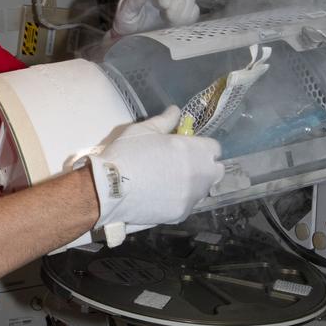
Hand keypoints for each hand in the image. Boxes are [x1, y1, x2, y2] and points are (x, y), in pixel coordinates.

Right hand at [75, 106, 223, 246]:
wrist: (110, 188)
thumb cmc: (128, 154)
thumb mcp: (145, 130)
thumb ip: (166, 121)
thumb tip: (176, 111)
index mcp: (195, 151)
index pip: (215, 149)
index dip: (202, 148)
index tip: (189, 149)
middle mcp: (200, 175)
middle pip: (215, 172)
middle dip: (204, 168)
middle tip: (184, 167)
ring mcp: (192, 197)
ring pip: (202, 191)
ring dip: (193, 186)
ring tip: (170, 184)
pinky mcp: (181, 214)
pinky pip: (186, 206)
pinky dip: (178, 201)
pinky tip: (161, 197)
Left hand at [112, 0, 198, 36]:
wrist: (134, 35)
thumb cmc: (128, 22)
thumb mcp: (125, 13)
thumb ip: (133, 1)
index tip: (162, 5)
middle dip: (176, 2)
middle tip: (167, 17)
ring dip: (182, 11)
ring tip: (169, 23)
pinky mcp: (185, 11)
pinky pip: (194, 10)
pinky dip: (188, 18)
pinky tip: (177, 25)